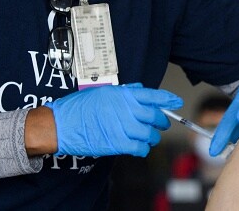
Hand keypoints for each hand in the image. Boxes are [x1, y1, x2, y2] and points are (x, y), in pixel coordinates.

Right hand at [46, 83, 182, 156]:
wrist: (63, 124)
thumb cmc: (80, 107)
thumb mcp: (103, 91)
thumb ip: (124, 91)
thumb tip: (139, 89)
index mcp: (123, 94)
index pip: (153, 95)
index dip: (167, 99)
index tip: (176, 102)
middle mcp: (126, 109)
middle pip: (155, 116)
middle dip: (162, 121)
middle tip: (162, 124)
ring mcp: (123, 127)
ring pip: (150, 134)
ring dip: (153, 137)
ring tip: (150, 137)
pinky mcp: (118, 144)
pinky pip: (140, 148)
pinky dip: (143, 149)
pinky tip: (140, 147)